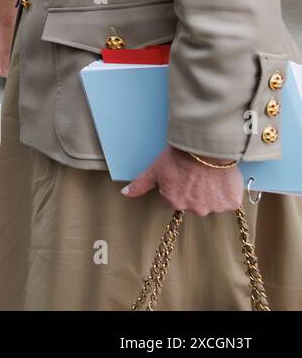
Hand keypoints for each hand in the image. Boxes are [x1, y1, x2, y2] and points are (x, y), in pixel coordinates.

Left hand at [121, 145, 244, 214]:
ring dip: (212, 192)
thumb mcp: (155, 170)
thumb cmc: (179, 157)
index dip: (180, 185)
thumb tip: (125, 194)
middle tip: (196, 175)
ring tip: (209, 175)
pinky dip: (227, 192)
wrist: (206, 147)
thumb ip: (140, 184)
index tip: (183, 175)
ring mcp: (214, 208)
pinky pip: (229, 201)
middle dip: (196, 191)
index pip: (177, 198)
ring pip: (213, 202)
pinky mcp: (231, 203)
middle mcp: (195, 210)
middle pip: (196, 203)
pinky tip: (221, 179)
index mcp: (175, 203)